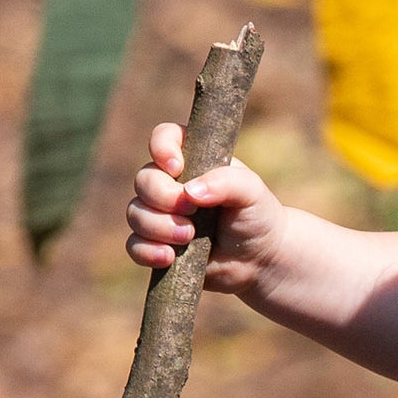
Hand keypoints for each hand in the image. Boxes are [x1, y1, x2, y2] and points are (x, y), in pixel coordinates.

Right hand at [125, 121, 285, 294]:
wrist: (262, 259)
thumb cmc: (258, 216)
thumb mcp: (251, 192)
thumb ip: (225, 182)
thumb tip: (190, 192)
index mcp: (192, 159)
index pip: (163, 137)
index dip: (161, 148)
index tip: (176, 168)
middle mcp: (171, 184)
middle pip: (144, 180)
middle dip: (163, 197)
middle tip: (193, 213)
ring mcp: (162, 215)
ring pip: (136, 214)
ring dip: (158, 227)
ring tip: (189, 237)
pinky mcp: (159, 245)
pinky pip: (135, 246)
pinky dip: (147, 251)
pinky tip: (169, 257)